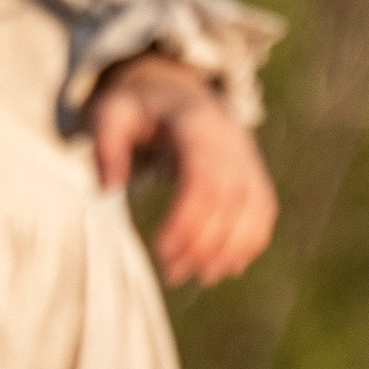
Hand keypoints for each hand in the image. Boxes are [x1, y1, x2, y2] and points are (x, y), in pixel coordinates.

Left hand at [88, 56, 277, 287]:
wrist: (174, 91)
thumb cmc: (136, 108)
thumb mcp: (110, 114)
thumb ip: (105, 144)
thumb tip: (109, 187)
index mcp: (197, 123)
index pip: (204, 179)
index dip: (187, 220)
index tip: (161, 251)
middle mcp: (231, 139)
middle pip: (230, 199)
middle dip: (205, 242)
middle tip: (173, 273)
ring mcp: (248, 156)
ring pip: (254, 208)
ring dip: (230, 249)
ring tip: (199, 276)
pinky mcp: (253, 172)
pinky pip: (263, 210)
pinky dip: (249, 241)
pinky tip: (224, 267)